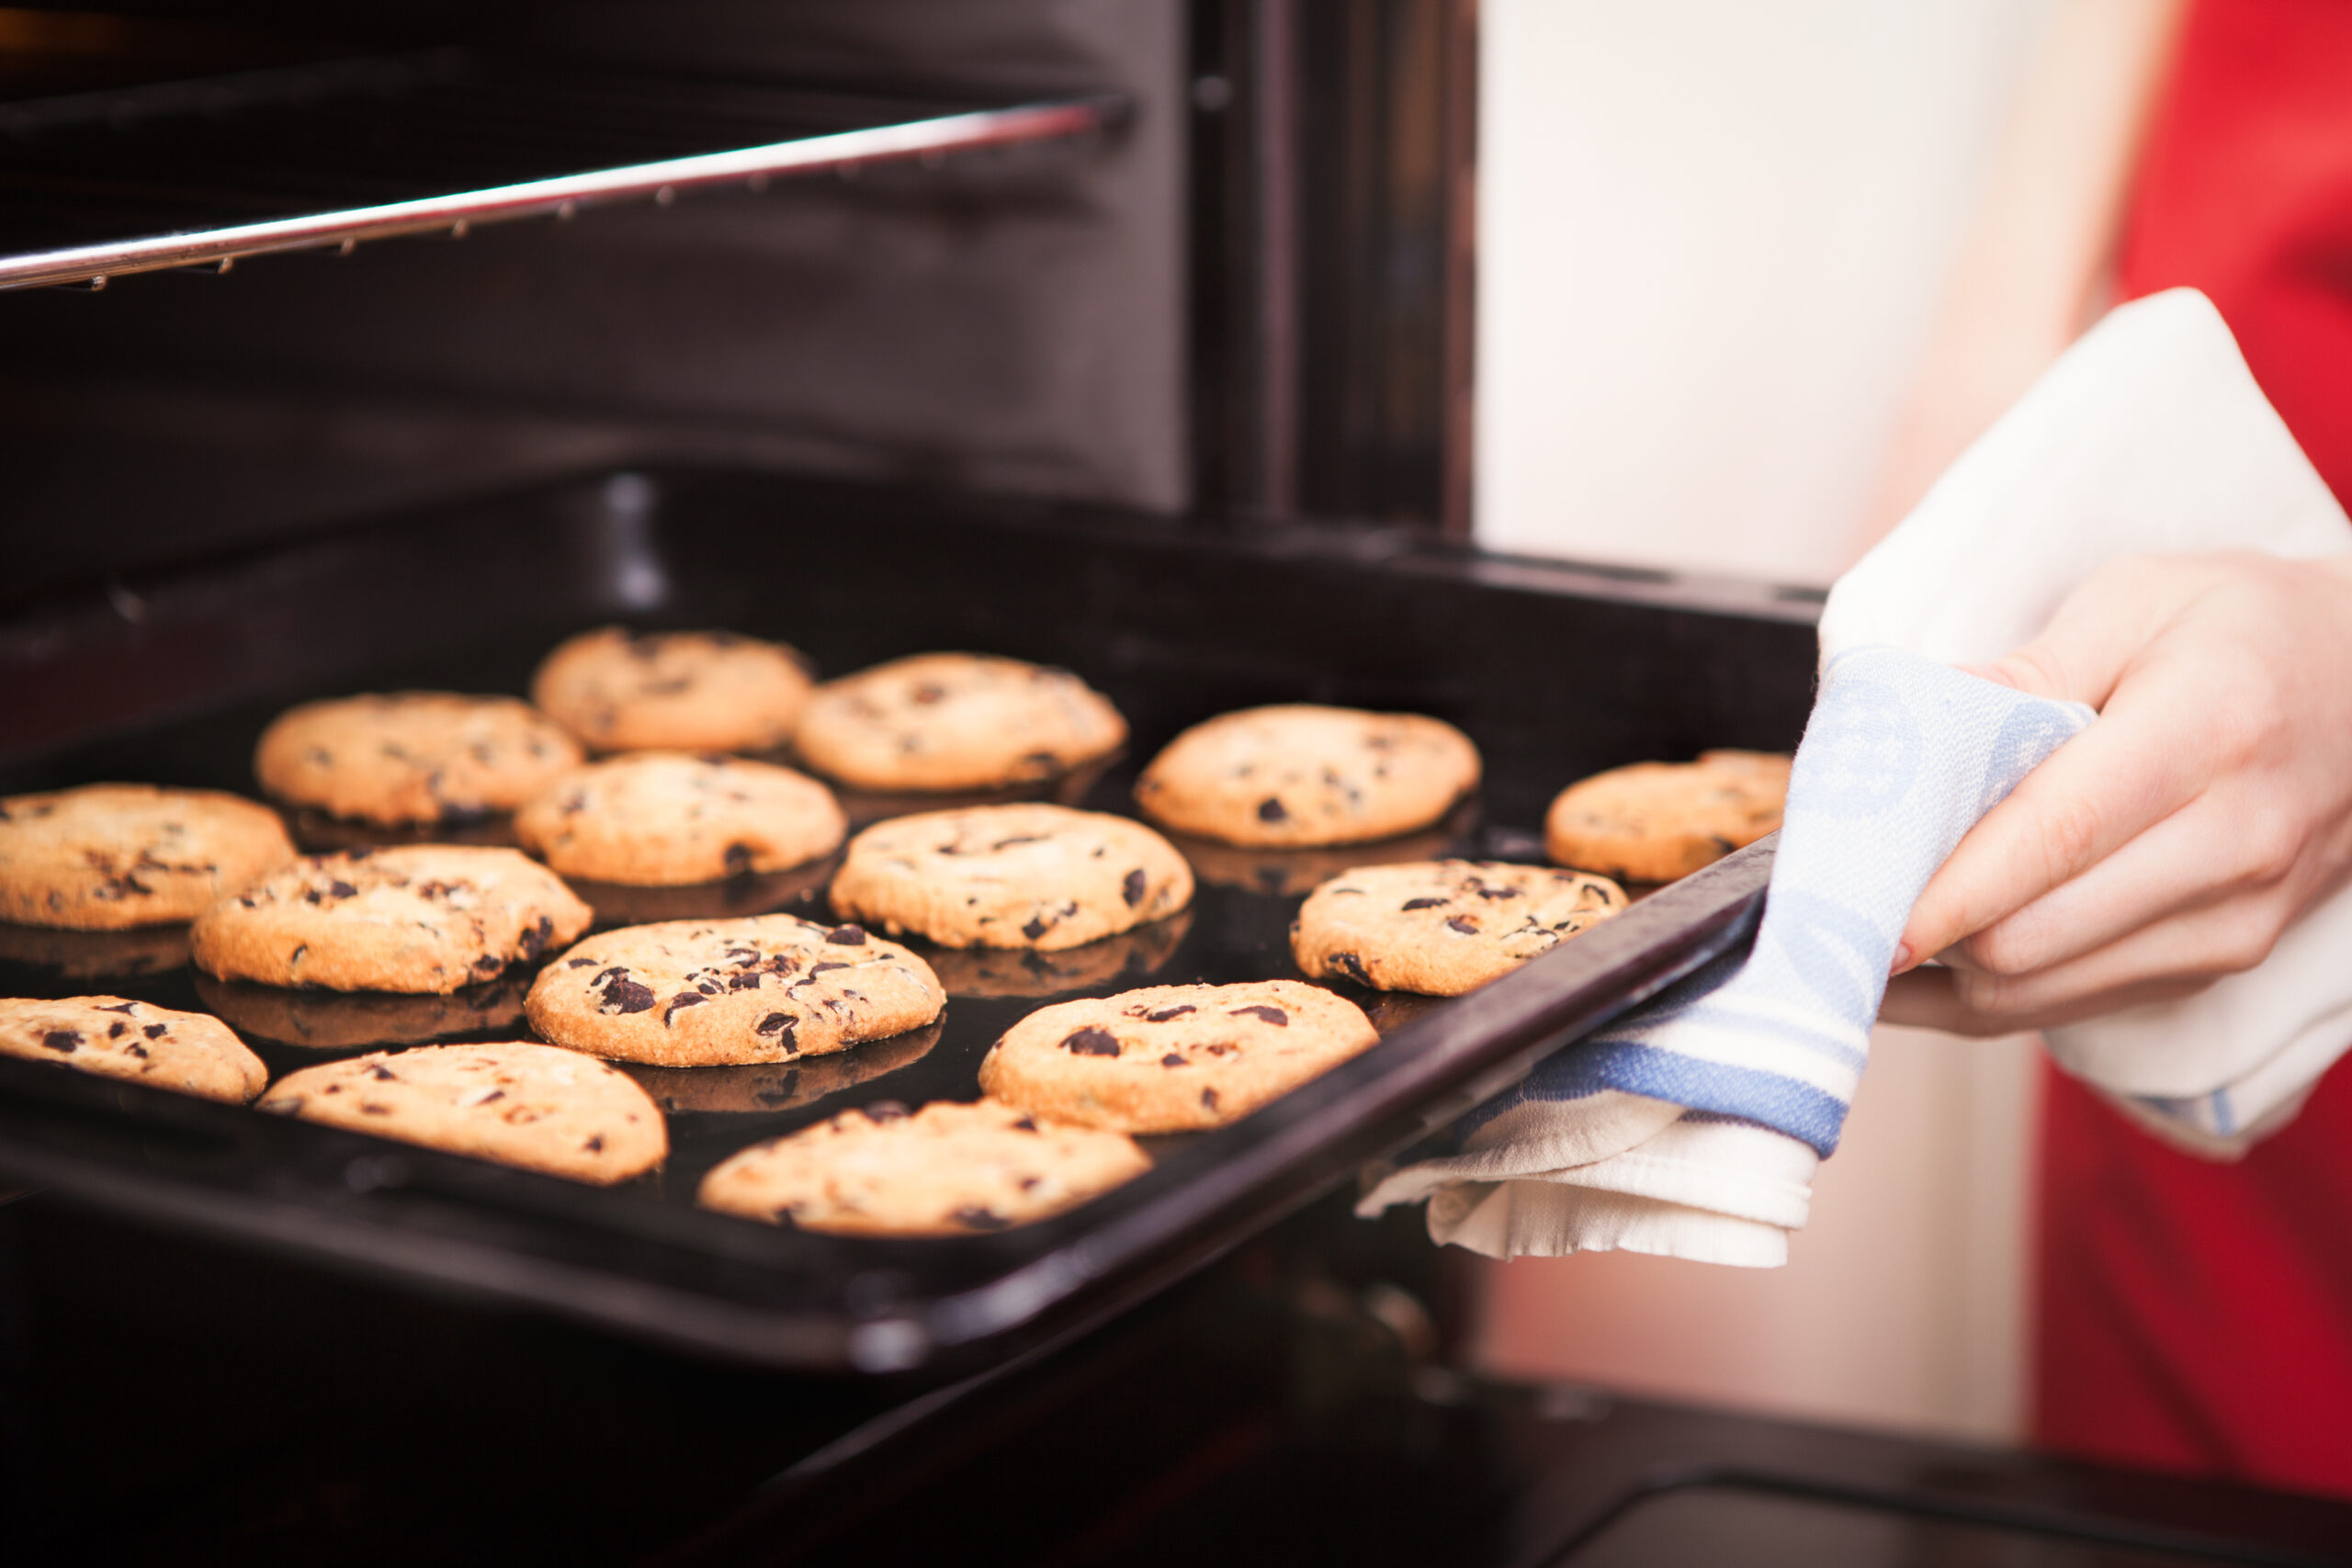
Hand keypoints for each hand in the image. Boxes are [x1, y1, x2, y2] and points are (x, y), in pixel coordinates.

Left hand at [1880, 550, 2351, 1034]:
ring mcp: (2234, 922)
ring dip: (1940, 976)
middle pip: (2035, 936)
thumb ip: (2026, 670)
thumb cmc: (2243, 628)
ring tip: (1858, 932)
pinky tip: (1922, 956)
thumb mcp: (2139, 598)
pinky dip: (1983, 992)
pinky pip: (2070, 1005)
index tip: (1853, 908)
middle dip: (1920, 932)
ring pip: (2043, 992)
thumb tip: (1916, 733)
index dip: (1946, 888)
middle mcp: (2233, 845)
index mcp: (2208, 734)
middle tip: (1830, 905)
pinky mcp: (2217, 963)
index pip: (2055, 837)